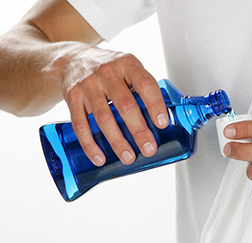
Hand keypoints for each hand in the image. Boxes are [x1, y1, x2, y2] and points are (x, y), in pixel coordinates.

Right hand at [43, 45, 168, 165]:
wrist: (72, 58)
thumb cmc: (109, 68)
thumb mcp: (128, 67)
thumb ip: (143, 87)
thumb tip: (163, 118)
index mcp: (127, 64)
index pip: (145, 84)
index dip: (155, 104)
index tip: (162, 124)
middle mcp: (107, 72)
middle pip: (125, 105)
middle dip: (139, 130)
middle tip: (148, 148)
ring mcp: (88, 84)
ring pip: (103, 117)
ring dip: (117, 141)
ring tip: (128, 157)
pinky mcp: (72, 96)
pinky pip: (80, 124)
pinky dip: (89, 144)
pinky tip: (99, 157)